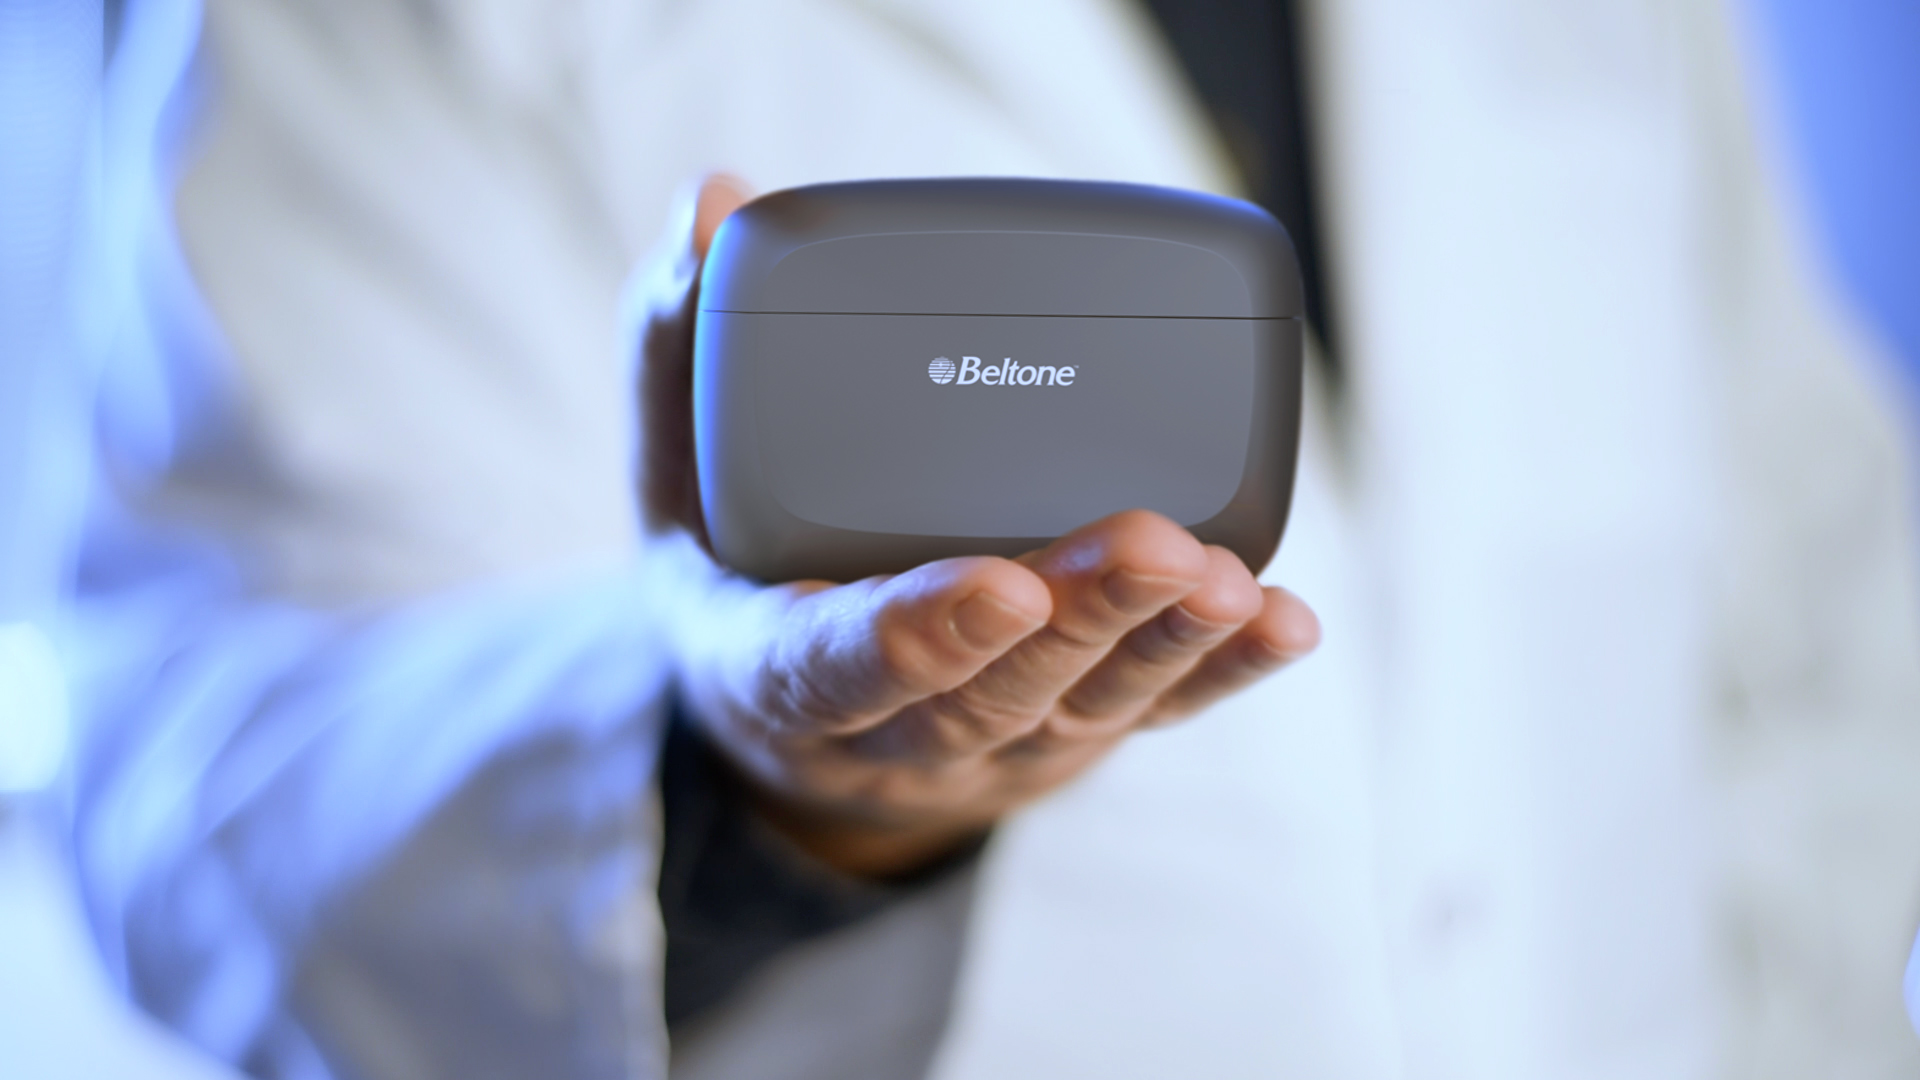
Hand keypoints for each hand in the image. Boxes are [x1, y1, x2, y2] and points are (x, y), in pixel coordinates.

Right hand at [635, 176, 1319, 877]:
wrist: (796, 722)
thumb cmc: (740, 578)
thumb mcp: (674, 483)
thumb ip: (680, 347)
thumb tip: (715, 200)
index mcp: (773, 672)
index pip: (834, 668)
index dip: (919, 635)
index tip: (1001, 582)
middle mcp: (891, 729)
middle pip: (994, 693)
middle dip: (1084, 619)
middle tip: (1158, 542)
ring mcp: (992, 742)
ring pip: (1085, 707)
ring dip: (1163, 641)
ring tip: (1227, 576)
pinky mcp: (1070, 732)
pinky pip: (1154, 712)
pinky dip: (1222, 672)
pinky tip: (1280, 623)